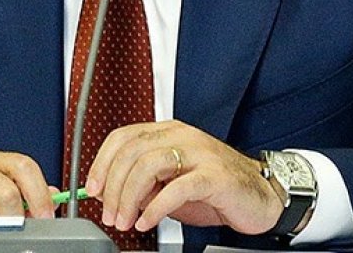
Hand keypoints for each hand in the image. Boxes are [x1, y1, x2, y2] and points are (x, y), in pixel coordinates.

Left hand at [85, 120, 282, 235]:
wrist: (260, 196)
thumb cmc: (215, 189)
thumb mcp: (171, 183)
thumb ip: (144, 183)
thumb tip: (108, 192)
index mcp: (169, 133)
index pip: (123, 136)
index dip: (102, 162)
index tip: (92, 189)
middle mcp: (182, 136)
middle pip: (132, 151)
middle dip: (113, 186)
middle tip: (109, 214)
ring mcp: (199, 153)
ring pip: (149, 165)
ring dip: (129, 197)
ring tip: (126, 221)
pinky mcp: (214, 176)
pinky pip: (177, 188)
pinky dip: (155, 207)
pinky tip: (147, 221)